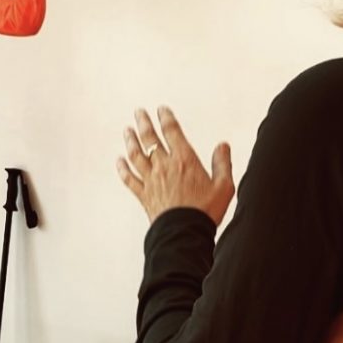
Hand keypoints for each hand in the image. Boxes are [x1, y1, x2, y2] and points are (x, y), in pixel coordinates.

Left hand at [117, 107, 234, 225]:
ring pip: (136, 155)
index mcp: (184, 160)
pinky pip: (130, 178)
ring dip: (130, 140)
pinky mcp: (144, 195)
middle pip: (150, 139)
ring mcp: (151, 180)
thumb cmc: (206, 211)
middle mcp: (165, 166)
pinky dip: (123, 168)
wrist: (185, 233)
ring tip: (127, 130)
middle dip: (143, 123)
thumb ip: (222, 163)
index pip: (172, 132)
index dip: (166, 118)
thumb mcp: (224, 186)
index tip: (161, 109)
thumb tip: (223, 145)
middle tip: (138, 112)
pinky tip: (119, 161)